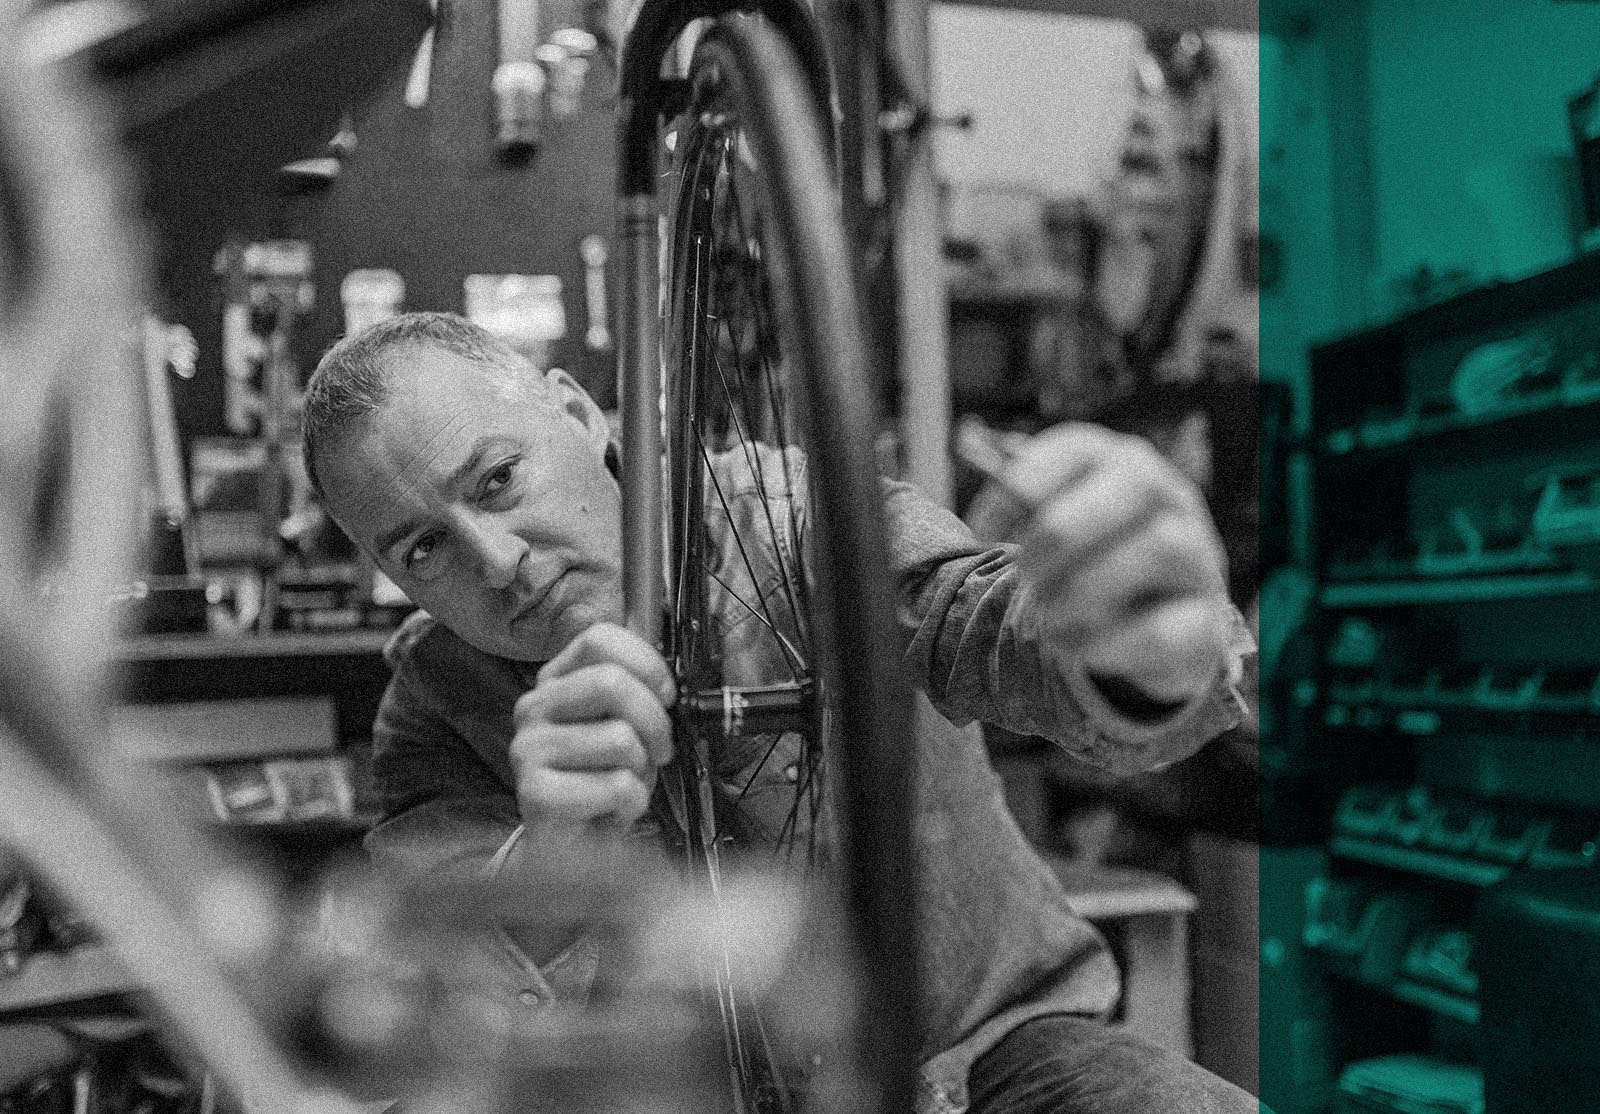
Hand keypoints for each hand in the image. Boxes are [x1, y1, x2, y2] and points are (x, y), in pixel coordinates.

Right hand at [511, 623, 675, 833]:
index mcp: (556, 681)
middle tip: (659, 752)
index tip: (666, 696)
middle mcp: (533, 707)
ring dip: (642, 770)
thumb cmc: (603, 779)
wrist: (572, 847)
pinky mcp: (535, 793)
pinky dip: (633, 803)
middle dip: (654, 721)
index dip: (646, 662)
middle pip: (611, 683)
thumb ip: (637, 696)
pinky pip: (615, 785)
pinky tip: (614, 812)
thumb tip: (669, 686)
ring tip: (627, 785)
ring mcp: (529, 749)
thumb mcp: (624, 726)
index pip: (599, 639)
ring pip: (620, 738)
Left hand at [1003, 423, 1229, 709]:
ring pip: (1159, 547)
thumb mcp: (1058, 529)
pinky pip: (1164, 628)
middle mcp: (1172, 499)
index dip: (1023, 484)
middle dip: (1062, 533)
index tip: (982, 529)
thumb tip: (980, 501)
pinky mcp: (1205, 623)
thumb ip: (1024, 509)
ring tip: (1047, 615)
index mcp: (1123, 464)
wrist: (1156, 627)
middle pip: (1138, 482)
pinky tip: (1075, 646)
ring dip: (1084, 588)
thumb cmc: (1092, 563)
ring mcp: (1199, 558)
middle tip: (1025, 575)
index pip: (1080, 447)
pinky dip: (1106, 642)